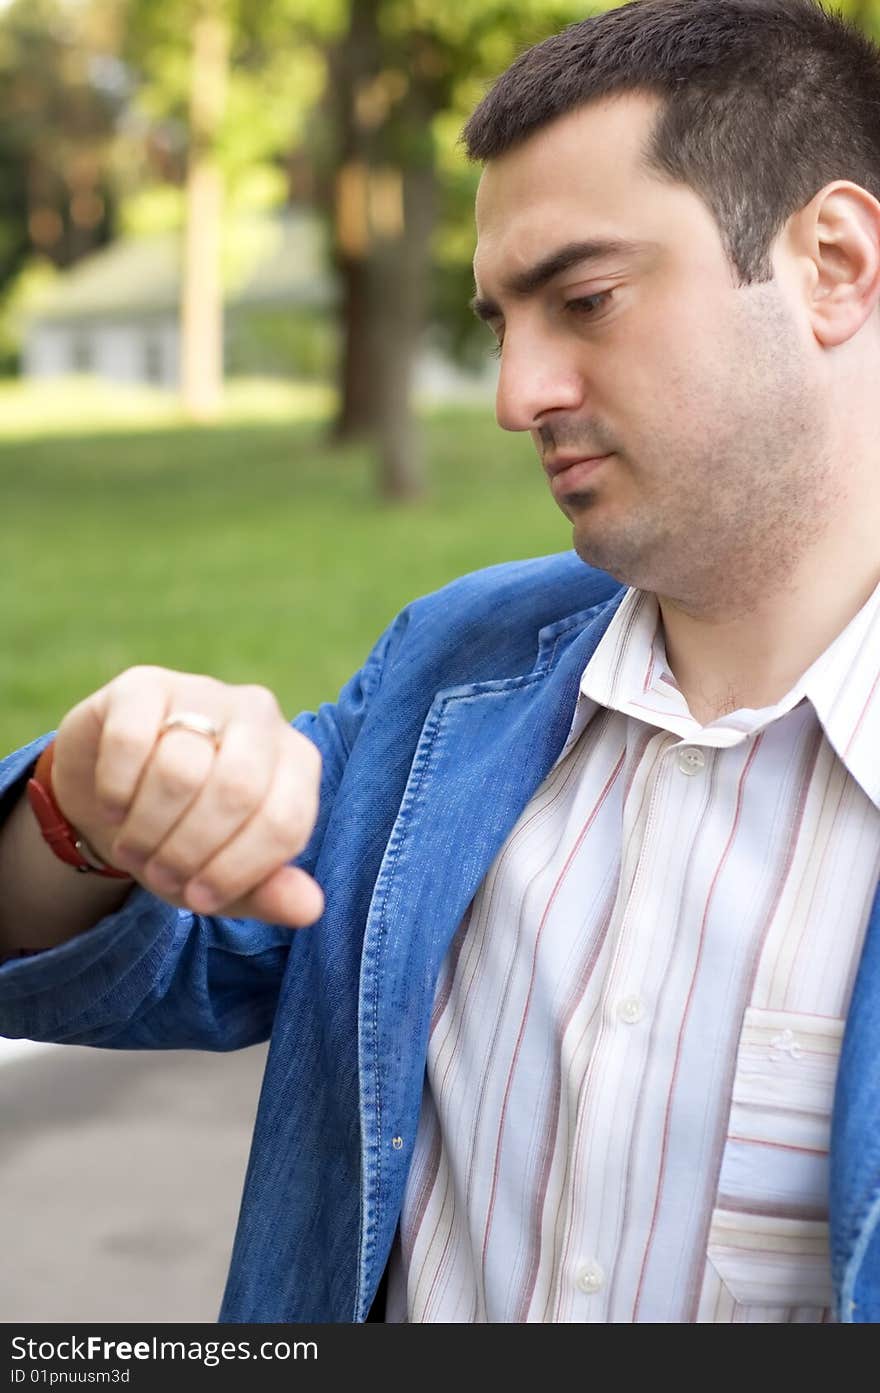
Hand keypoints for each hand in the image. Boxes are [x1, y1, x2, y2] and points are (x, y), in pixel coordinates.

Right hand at [50, 666, 323, 926]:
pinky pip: (131, 741)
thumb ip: (270, 892)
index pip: (286, 822)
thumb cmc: (184, 839)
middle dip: (189, 851)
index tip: (200, 899)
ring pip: (180, 769)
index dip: (237, 873)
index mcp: (296, 762)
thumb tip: (309, 909)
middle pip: (236, 792)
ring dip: (148, 829)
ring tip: (135, 850)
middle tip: (160, 875)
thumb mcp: (226, 878)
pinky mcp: (144, 685)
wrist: (113, 798)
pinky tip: (114, 806)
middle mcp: (260, 716)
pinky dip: (116, 789)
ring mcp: (203, 692)